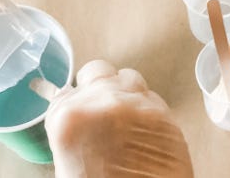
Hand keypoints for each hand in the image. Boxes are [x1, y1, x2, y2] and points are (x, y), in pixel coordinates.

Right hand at [45, 60, 192, 177]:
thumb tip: (72, 104)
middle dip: (98, 83)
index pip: (66, 88)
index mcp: (69, 117)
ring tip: (126, 113)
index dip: (74, 96)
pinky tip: (144, 127)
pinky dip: (146, 107)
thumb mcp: (67, 159)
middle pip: (97, 70)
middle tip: (101, 101)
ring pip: (128, 76)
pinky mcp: (163, 115)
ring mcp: (135, 106)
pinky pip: (151, 96)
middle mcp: (101, 102)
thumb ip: (68, 123)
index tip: (79, 99)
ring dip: (124, 90)